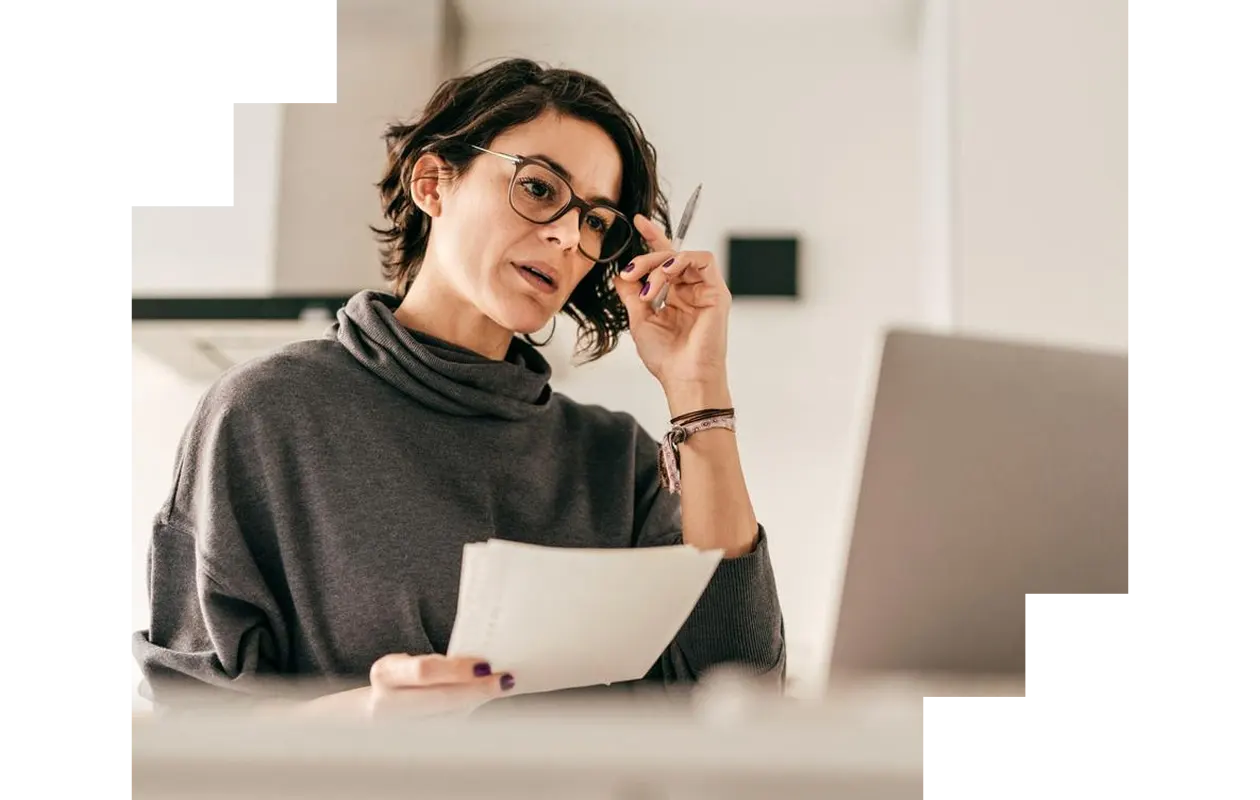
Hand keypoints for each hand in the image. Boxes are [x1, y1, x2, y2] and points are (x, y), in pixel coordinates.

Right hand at [302, 654, 513, 717]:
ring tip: (498, 687)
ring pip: (449, 719)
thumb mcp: (411, 662)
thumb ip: (439, 664)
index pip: (424, 671)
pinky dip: (470, 715)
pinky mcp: (414, 744)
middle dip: (476, 689)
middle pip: (440, 698)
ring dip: (477, 702)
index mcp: (385, 673)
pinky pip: (450, 730)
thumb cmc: (406, 678)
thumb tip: (482, 664)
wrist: (381, 709)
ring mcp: (399, 729)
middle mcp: (387, 704)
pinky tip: (482, 702)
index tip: (484, 664)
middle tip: (503, 680)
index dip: (456, 669)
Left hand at [614, 215, 732, 394]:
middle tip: (629, 273)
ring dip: (659, 264)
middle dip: (645, 259)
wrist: (684, 379)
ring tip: (646, 287)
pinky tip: (663, 276)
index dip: (653, 238)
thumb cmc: (666, 358)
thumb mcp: (639, 320)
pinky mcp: (717, 292)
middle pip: (669, 256)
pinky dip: (679, 261)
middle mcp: (691, 291)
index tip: (637, 222)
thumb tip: (620, 274)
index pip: (664, 261)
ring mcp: (705, 290)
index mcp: (674, 297)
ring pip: (682, 255)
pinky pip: (702, 260)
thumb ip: (632, 294)